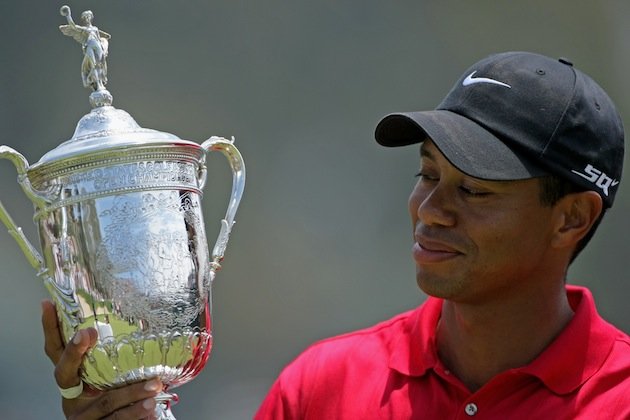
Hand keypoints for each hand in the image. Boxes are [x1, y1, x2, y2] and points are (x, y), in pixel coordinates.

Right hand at [41, 299, 162, 418]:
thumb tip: (135, 301)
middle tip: (88, 332)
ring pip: (104, 402)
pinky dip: (135, 414)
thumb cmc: (115, 395)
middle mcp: (71, 397)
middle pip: (65, 373)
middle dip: (74, 352)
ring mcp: (83, 415)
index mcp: (73, 379)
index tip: (50, 305)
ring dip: (130, 393)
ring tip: (153, 385)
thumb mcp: (111, 373)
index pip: (54, 350)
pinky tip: (151, 408)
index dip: (49, 328)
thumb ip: (115, 351)